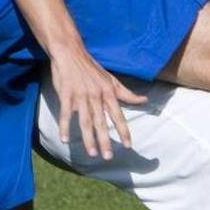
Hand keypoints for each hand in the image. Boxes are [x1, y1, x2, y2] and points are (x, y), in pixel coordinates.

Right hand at [48, 43, 146, 158]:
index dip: (123, 131)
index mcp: (108, 92)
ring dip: (88, 138)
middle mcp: (96, 95)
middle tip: (108, 157)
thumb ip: (126, 93)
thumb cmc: (91, 68)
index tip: (128, 145)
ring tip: (92, 153)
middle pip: (101, 122)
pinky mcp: (66, 94)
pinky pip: (65, 114)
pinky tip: (65, 140)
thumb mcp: (111, 79)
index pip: (118, 115)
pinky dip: (65, 127)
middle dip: (105, 141)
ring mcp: (80, 95)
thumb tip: (144, 100)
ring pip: (85, 121)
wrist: (70, 52)